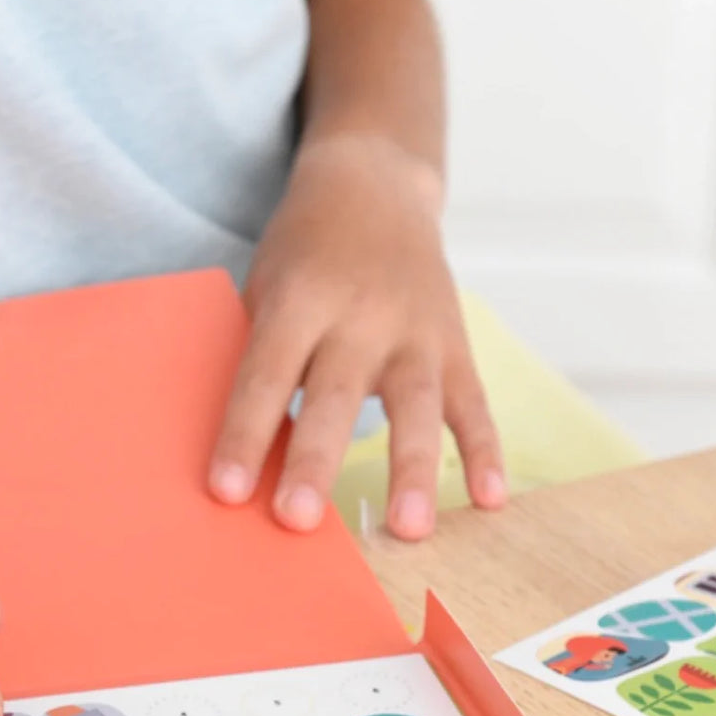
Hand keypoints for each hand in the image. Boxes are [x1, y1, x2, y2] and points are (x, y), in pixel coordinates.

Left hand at [209, 135, 505, 538]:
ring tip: (408, 530)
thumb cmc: (303, 252)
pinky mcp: (457, 343)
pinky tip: (489, 500)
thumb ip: (261, 357)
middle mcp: (361, 314)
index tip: (226, 492)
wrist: (375, 185)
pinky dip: (485, 451)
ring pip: (417, 405)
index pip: (265, 375)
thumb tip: (247, 455)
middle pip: (335, 395)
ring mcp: (416, 329)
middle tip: (297, 519)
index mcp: (300, 298)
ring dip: (412, 469)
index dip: (244, 434)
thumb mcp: (267, 286)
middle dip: (315, 459)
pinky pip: (474, 403)